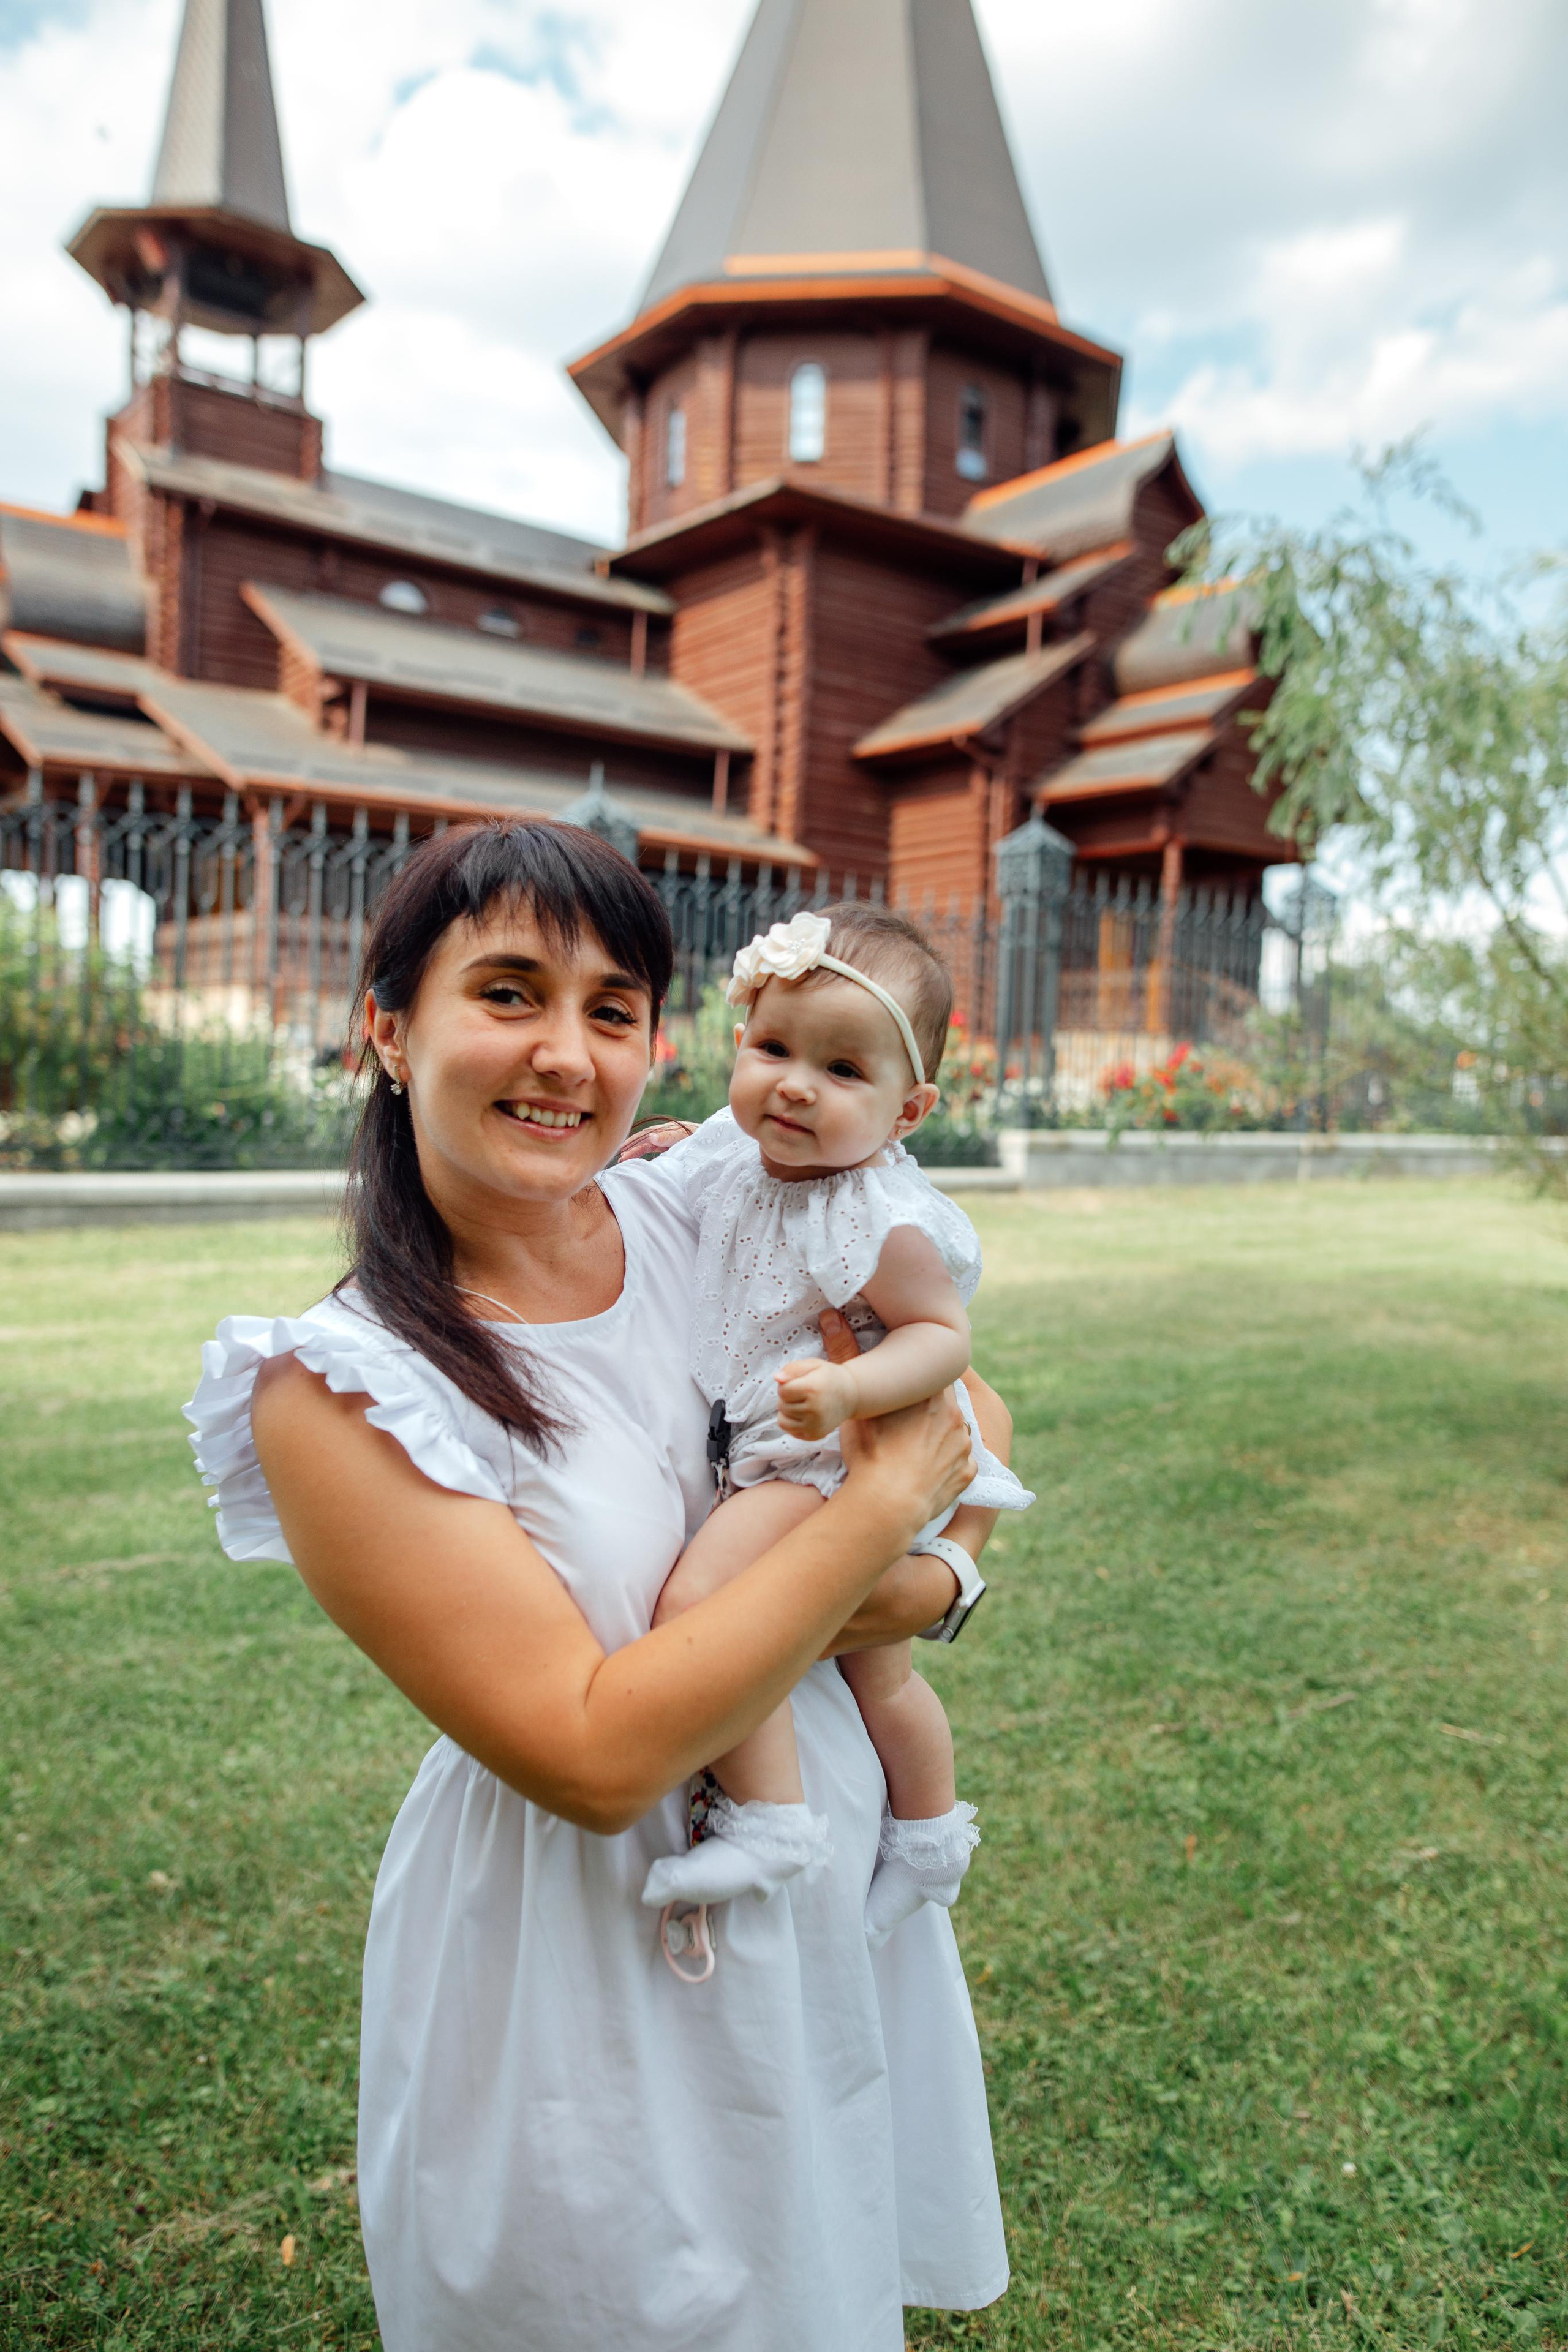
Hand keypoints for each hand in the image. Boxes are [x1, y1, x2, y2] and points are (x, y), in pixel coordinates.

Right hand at [616, 1119, 694, 1161]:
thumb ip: (668, 1136)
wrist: (710, 1139)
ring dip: (635, 1153)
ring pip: (645, 1146)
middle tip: (619, 1158)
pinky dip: (643, 1155)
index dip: (633, 1142)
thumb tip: (651, 1137)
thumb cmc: (697, 1136)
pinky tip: (635, 1160)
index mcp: (664, 1129)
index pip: (644, 1136)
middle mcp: (662, 1134)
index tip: (623, 1150)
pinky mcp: (667, 1147)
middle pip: (642, 1141)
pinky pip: (651, 1150)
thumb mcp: (683, 1136)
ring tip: (623, 1161)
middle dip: (631, 1148)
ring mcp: (664, 1140)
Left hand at [776, 1355, 858, 1441]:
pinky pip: (789, 1430)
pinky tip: (804, 1414)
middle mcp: (814, 1410)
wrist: (851, 1396)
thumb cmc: (828, 1377)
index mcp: (813, 1389)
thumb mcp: (813, 1365)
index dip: (787, 1384)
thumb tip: (776, 1378)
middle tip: (804, 1393)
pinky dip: (791, 1422)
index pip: (782, 1390)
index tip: (799, 1382)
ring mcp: (815, 1425)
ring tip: (803, 1403)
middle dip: (788, 1398)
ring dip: (788, 1410)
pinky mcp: (814, 1435)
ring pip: (782, 1419)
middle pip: (782, 1405)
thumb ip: (792, 1368)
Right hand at [820, 1309, 972, 1540]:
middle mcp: (957, 1415)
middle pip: (944, 1402)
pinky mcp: (966, 1474)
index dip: (916, 1381)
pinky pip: (961, 1464)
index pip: (932, 1375)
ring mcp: (965, 1446)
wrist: (887, 1503)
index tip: (903, 1391)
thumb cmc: (871, 1451)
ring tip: (914, 1446)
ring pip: (956, 1431)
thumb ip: (845, 1355)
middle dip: (928, 1408)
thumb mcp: (856, 1404)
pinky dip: (948, 1465)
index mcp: (933, 1393)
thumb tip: (830, 1316)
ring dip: (941, 1434)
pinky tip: (927, 1470)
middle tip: (904, 1421)